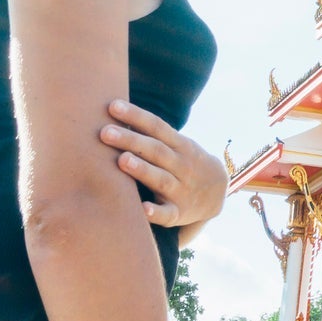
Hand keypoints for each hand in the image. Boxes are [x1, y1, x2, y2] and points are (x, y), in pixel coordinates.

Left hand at [101, 100, 228, 229]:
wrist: (216, 192)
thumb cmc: (183, 162)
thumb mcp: (177, 144)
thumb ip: (151, 133)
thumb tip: (113, 111)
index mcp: (180, 145)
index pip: (157, 126)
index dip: (136, 115)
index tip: (112, 106)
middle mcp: (182, 165)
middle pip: (156, 150)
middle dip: (131, 140)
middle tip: (105, 132)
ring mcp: (181, 189)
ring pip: (161, 179)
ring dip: (142, 170)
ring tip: (122, 160)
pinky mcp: (178, 212)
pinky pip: (168, 214)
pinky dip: (156, 212)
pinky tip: (143, 209)